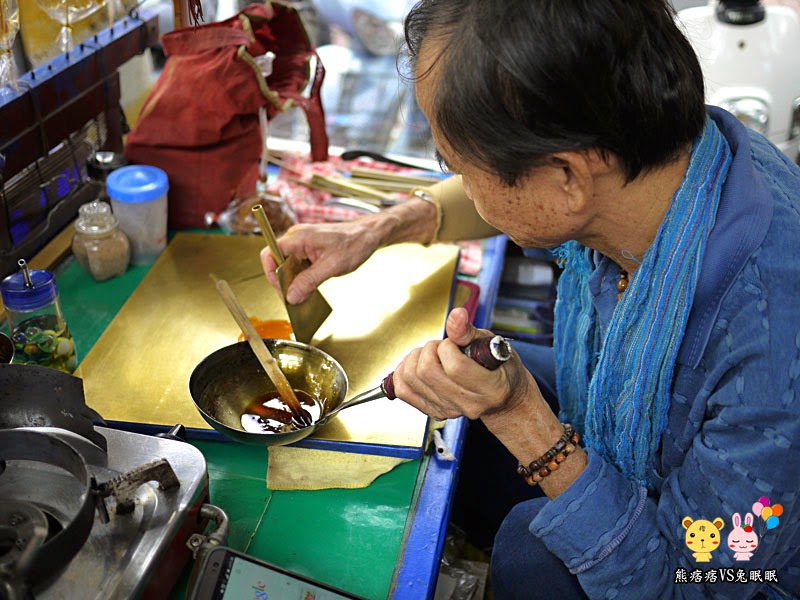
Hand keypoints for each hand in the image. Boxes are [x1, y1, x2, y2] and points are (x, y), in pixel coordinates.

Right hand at [260, 219, 381, 303]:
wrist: (369, 235)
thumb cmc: (354, 243)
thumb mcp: (331, 266)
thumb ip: (309, 281)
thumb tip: (291, 296)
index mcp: (298, 238)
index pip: (269, 254)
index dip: (271, 274)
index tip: (282, 290)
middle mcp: (297, 239)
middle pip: (277, 263)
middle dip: (284, 282)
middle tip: (295, 298)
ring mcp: (302, 244)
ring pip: (288, 266)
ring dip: (295, 281)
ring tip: (306, 294)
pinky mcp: (309, 250)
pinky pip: (299, 266)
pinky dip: (303, 278)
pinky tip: (312, 286)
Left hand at [390, 307, 534, 420]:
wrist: (502, 397)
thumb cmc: (501, 368)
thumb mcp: (492, 344)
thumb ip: (469, 331)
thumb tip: (456, 315)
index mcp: (491, 388)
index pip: (455, 367)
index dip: (448, 347)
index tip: (454, 343)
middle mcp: (468, 404)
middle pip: (427, 372)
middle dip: (430, 349)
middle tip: (442, 347)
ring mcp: (450, 410)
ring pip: (410, 378)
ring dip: (416, 358)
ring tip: (433, 356)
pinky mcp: (434, 411)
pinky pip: (403, 391)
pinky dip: (403, 372)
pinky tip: (416, 365)